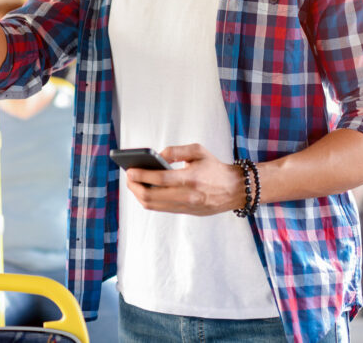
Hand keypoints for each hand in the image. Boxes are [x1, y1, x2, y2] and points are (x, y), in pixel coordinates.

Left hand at [124, 143, 244, 215]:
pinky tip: (144, 190)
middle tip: (128, 176)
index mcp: (191, 178)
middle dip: (135, 186)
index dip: (141, 175)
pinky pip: (161, 208)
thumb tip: (156, 156)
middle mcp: (187, 195)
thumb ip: (176, 150)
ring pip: (153, 205)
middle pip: (151, 196)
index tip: (130, 170)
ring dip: (139, 195)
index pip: (160, 178)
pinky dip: (149, 200)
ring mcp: (185, 206)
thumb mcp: (198, 151)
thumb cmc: (214, 167)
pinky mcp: (185, 212)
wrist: (234, 189)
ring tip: (133, 183)